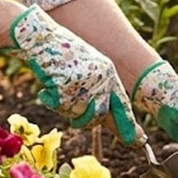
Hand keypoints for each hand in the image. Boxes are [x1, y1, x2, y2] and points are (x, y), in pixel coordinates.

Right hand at [8, 5, 144, 146]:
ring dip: (65, 108)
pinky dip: (49, 100)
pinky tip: (46, 86)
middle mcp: (100, 77)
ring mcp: (84, 82)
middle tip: (71, 113)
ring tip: (56, 89)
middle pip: (98, 116)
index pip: (122, 104)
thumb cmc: (61, 54)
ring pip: (78, 115)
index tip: (138, 141)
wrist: (39, 36)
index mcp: (108, 71)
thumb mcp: (86, 69)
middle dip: (85, 121)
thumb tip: (106, 118)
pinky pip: (58, 107)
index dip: (128, 125)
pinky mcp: (66, 86)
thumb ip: (98, 91)